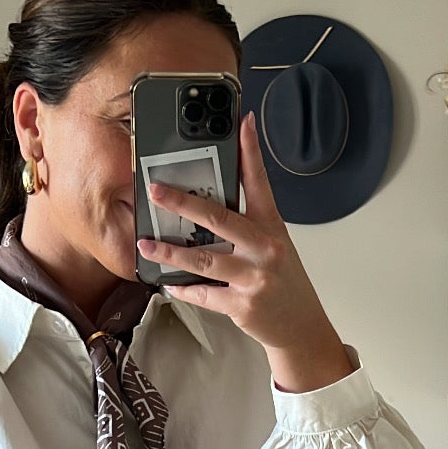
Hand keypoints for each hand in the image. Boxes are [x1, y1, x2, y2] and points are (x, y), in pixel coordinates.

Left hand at [136, 109, 349, 369]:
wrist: (301, 325)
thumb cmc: (284, 282)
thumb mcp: (274, 246)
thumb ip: (247, 226)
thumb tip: (207, 207)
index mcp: (272, 228)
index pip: (260, 182)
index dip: (250, 151)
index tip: (241, 122)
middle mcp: (264, 249)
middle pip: (219, 219)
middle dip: (183, 203)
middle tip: (156, 190)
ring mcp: (253, 278)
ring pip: (203, 260)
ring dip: (170, 252)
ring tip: (146, 245)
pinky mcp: (242, 305)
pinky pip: (204, 294)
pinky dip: (182, 289)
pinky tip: (167, 282)